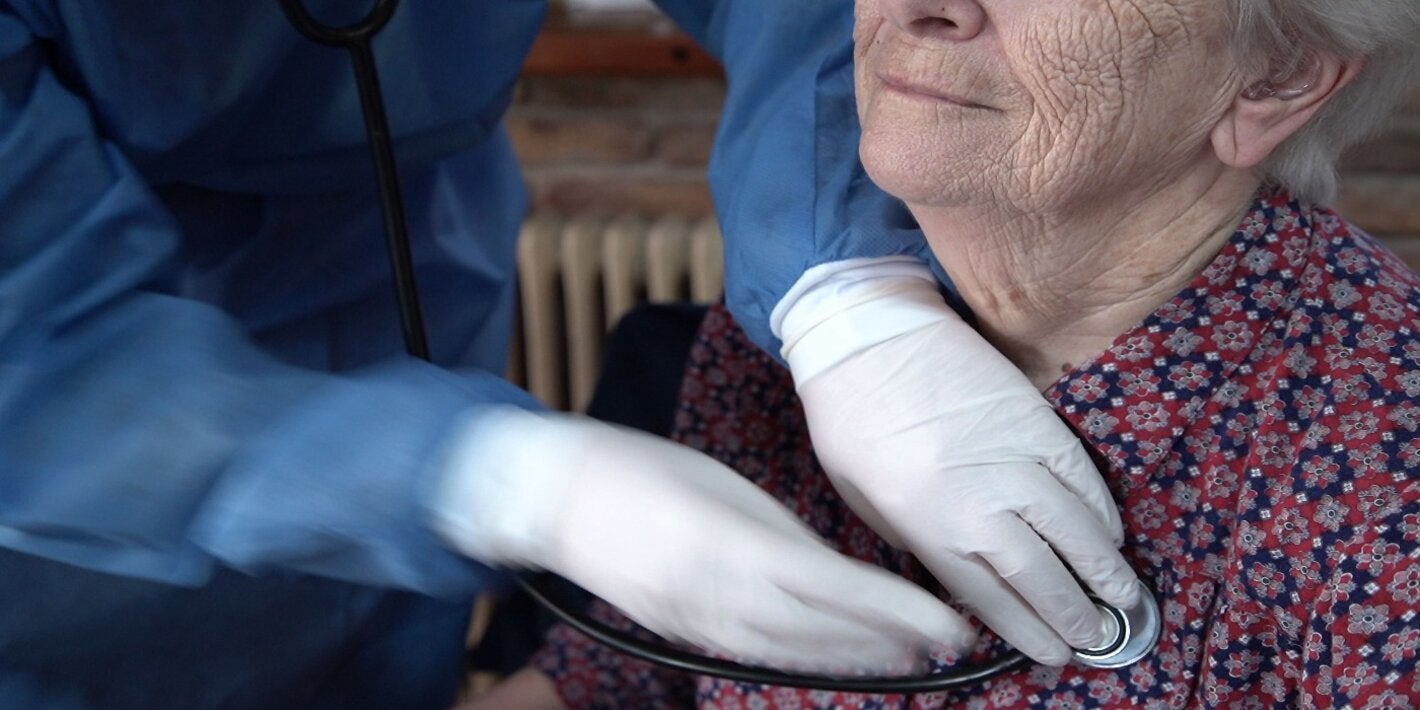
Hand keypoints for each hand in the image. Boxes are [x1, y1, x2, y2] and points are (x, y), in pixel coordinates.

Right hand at [431, 407, 975, 672]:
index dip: (893, 611)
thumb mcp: (724, 484)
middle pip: (818, 631)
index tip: (944, 621)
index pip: (832, 587)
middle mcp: (716, 594)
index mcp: (730, 544)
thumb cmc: (642, 469)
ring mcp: (694, 621)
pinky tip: (832, 653)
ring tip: (903, 656)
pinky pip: (753, 651)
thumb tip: (833, 570)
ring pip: (788, 651)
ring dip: (851, 655)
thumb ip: (781, 532)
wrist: (554, 497)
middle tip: (942, 644)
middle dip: (885, 641)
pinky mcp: (679, 632)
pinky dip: (801, 655)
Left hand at [780, 264, 1140, 665]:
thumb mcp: (863, 498)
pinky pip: (1081, 475)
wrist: (866, 335)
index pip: (993, 599)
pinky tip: (1112, 533)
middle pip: (1041, 575)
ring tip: (1122, 596)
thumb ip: (916, 540)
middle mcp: (977, 503)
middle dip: (1074, 613)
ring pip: (1074, 530)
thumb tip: (961, 571)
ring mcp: (1012, 459)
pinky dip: (1102, 508)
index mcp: (927, 528)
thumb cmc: (851, 417)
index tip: (1052, 652)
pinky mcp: (1034, 419)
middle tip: (1096, 634)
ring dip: (1104, 568)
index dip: (1029, 631)